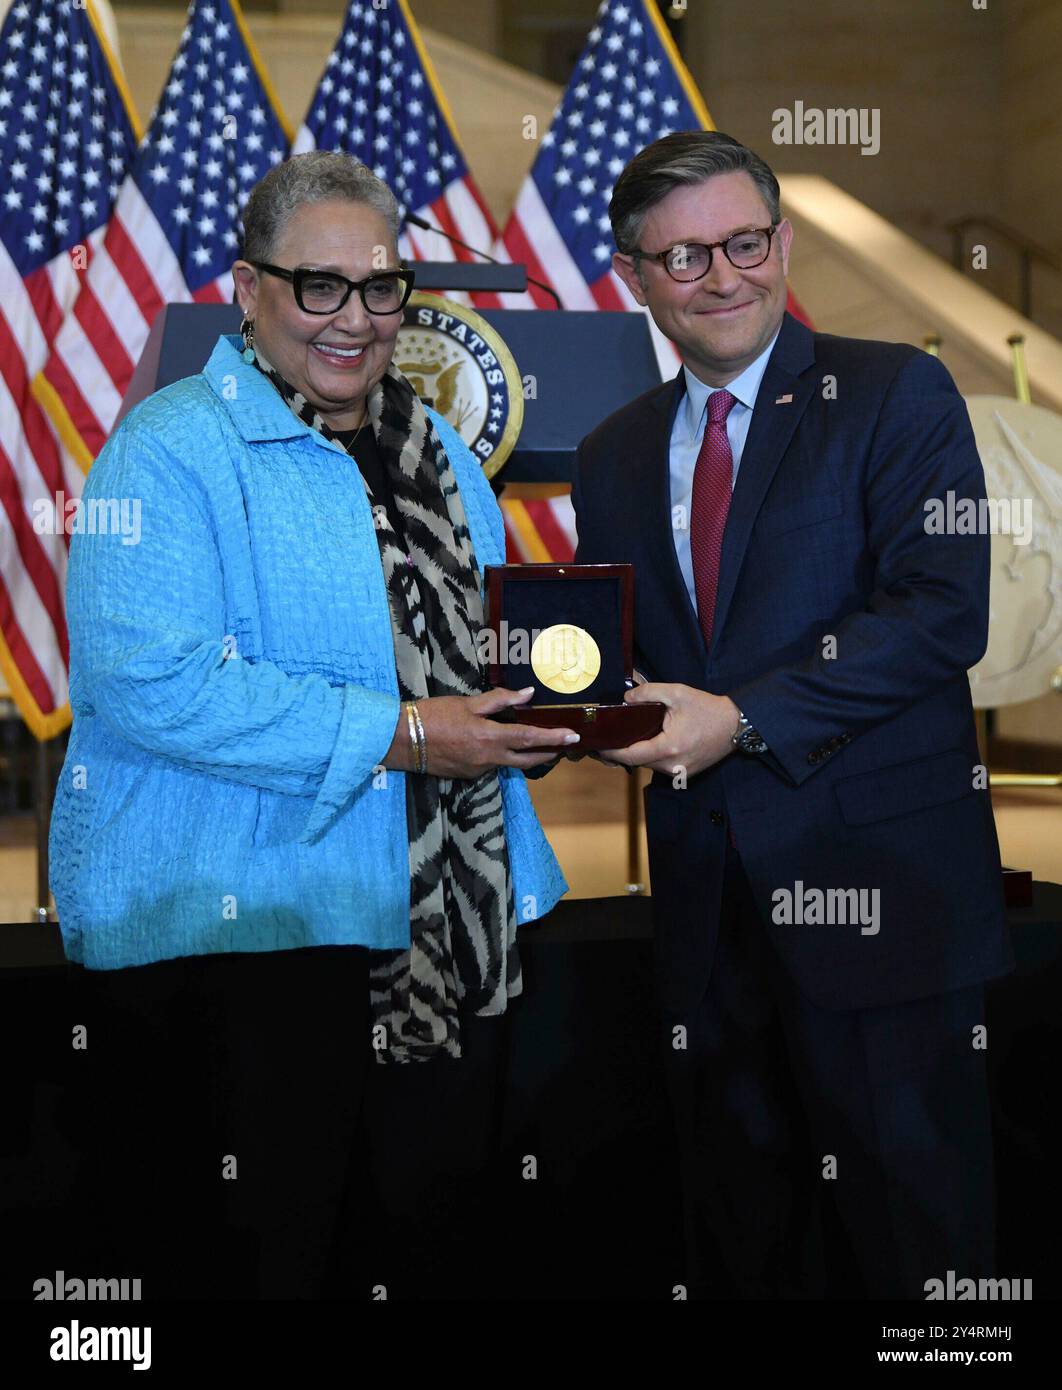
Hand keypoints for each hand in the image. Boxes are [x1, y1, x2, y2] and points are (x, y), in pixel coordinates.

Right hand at [385, 686, 578, 778]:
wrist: (402, 741)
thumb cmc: (434, 716)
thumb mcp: (468, 703)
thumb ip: (500, 700)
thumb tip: (527, 694)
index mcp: (491, 737)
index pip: (531, 739)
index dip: (555, 738)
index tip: (574, 737)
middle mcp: (489, 759)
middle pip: (528, 759)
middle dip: (548, 753)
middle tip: (563, 746)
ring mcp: (479, 770)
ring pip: (510, 764)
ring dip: (524, 755)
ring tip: (534, 742)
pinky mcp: (469, 775)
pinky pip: (492, 765)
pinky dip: (500, 756)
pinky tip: (495, 745)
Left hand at [597, 684, 739, 777]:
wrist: (736, 724)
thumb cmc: (708, 709)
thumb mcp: (677, 693)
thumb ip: (649, 692)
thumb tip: (626, 699)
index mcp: (668, 747)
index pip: (630, 755)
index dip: (611, 752)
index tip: (597, 746)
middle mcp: (672, 766)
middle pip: (638, 762)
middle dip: (623, 751)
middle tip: (609, 738)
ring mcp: (680, 773)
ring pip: (649, 765)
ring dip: (639, 753)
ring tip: (629, 737)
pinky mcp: (685, 774)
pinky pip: (661, 767)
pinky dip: (653, 756)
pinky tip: (650, 742)